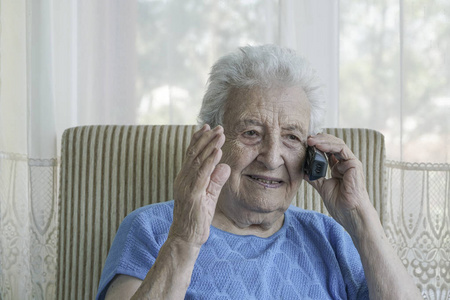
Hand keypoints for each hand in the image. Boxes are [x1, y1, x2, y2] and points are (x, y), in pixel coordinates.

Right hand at [169, 124, 230, 246]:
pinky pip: (202, 174)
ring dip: (210, 145)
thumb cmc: (197, 219)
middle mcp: (183, 179)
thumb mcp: (209, 197)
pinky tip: (217, 151)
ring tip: (220, 133)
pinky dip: (210, 161)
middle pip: (194, 154)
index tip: (207, 127)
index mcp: (185, 178)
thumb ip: (215, 181)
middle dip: (206, 138)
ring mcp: (186, 186)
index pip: (191, 155)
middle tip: (217, 126)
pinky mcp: (192, 194)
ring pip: (198, 161)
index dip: (198, 140)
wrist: (186, 238)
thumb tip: (225, 166)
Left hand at [304, 134, 372, 231]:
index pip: (328, 151)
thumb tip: (304, 172)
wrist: (349, 213)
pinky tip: (318, 145)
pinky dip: (329, 145)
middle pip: (332, 145)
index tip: (305, 144)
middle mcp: (344, 164)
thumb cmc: (340, 204)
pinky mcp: (354, 164)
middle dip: (319, 140)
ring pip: (336, 144)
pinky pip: (341, 149)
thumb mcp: (323, 188)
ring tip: (310, 140)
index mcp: (338, 169)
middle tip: (307, 139)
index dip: (317, 146)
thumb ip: (315, 178)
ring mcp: (350, 163)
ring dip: (322, 140)